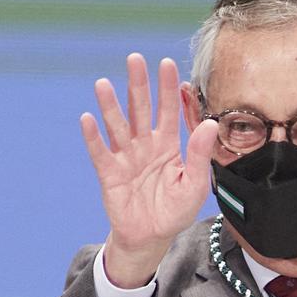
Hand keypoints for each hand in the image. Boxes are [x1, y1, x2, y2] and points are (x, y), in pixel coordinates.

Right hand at [81, 53, 219, 287]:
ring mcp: (126, 158)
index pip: (169, 110)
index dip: (168, 88)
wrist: (151, 237)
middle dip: (138, 85)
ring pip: (118, 126)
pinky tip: (88, 119)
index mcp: (168, 145)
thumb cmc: (175, 211)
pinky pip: (101, 153)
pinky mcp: (110, 174)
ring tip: (103, 83)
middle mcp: (145, 145)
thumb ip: (200, 155)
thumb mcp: (195, 184)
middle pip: (140, 109)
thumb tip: (208, 124)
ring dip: (110, 105)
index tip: (167, 63)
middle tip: (134, 59)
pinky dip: (93, 137)